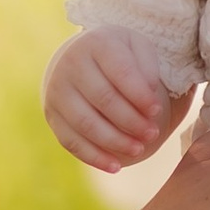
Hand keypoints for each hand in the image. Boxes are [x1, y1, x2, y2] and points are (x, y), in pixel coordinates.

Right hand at [45, 27, 177, 170]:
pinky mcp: (51, 115)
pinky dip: (93, 156)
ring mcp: (57, 91)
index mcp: (97, 43)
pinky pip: (71, 141)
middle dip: (131, 121)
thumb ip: (148, 66)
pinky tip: (116, 167)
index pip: (120, 71)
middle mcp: (70, 64)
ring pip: (86, 124)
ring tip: (139, 150)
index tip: (157, 111)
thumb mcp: (138, 48)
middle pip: (104, 100)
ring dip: (115, 141)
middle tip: (153, 134)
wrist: (80, 58)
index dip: (140, 94)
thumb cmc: (119, 56)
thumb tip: (149, 93)